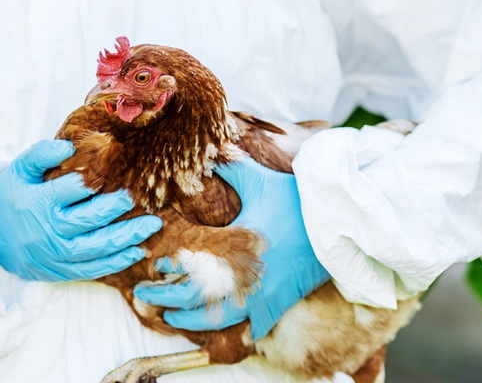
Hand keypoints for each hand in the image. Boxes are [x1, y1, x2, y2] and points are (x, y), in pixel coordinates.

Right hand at [0, 139, 161, 281]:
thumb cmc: (8, 196)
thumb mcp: (17, 170)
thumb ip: (40, 154)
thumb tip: (68, 146)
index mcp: (38, 203)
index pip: (71, 190)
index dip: (90, 181)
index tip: (107, 173)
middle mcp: (49, 231)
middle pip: (89, 220)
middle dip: (115, 208)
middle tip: (134, 198)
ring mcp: (56, 254)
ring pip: (97, 248)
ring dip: (127, 238)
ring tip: (151, 226)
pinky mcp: (60, 270)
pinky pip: (93, 269)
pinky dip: (116, 262)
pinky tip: (137, 252)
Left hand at [134, 156, 328, 338]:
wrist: (335, 224)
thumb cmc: (295, 202)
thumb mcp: (258, 180)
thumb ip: (229, 169)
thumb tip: (208, 154)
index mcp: (232, 247)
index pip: (189, 265)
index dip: (168, 268)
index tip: (156, 264)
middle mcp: (242, 276)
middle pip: (194, 299)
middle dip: (166, 299)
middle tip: (146, 294)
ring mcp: (261, 294)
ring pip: (217, 320)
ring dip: (191, 321)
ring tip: (172, 317)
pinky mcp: (278, 303)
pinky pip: (249, 325)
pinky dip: (229, 328)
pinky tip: (215, 327)